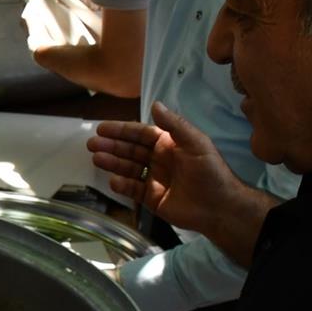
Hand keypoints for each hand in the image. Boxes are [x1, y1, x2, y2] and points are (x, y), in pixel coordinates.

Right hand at [87, 101, 237, 235]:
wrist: (220, 207)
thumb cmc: (210, 171)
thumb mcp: (196, 143)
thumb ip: (174, 124)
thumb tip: (154, 103)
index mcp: (169, 144)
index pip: (140, 134)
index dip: (121, 130)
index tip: (102, 128)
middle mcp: (159, 159)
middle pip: (130, 150)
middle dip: (111, 146)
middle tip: (91, 144)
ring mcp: (154, 179)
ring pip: (128, 168)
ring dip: (112, 162)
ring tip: (96, 159)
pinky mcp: (152, 198)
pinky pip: (132, 190)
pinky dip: (122, 185)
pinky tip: (113, 181)